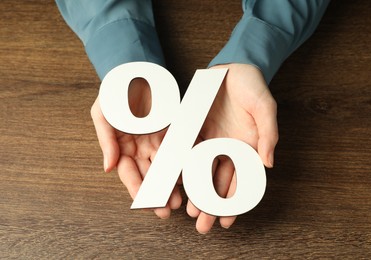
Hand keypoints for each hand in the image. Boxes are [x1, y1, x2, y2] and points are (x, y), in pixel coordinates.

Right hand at [91, 78, 181, 218]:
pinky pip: (179, 149)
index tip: (145, 204)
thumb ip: (106, 141)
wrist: (135, 72)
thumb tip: (107, 168)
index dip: (137, 190)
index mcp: (122, 148)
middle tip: (167, 210)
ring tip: (180, 200)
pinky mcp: (173, 132)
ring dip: (172, 184)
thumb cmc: (115, 93)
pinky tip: (190, 176)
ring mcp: (158, 141)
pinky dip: (183, 163)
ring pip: (166, 168)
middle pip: (150, 176)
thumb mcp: (103, 115)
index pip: (129, 174)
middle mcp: (141, 149)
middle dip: (158, 194)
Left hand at [186, 63, 278, 233]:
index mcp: (246, 147)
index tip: (226, 221)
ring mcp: (211, 139)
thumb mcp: (266, 109)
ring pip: (202, 171)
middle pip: (219, 181)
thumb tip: (269, 164)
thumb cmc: (254, 87)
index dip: (233, 201)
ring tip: (189, 211)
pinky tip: (178, 183)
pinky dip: (183, 167)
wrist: (234, 67)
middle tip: (201, 224)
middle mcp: (227, 147)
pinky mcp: (196, 129)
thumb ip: (268, 135)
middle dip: (211, 203)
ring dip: (196, 191)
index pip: (240, 180)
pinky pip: (188, 151)